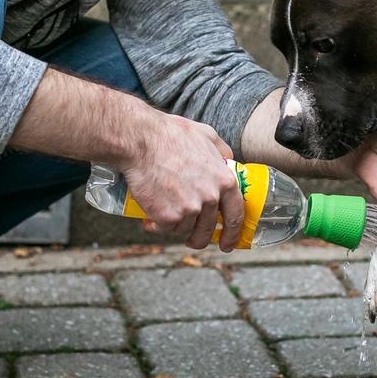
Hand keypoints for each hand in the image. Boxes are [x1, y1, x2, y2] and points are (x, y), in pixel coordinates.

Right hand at [122, 111, 245, 251]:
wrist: (141, 141)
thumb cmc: (170, 135)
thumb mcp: (207, 135)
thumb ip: (222, 152)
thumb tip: (228, 161)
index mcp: (224, 181)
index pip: (235, 215)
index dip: (232, 233)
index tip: (227, 243)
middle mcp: (210, 198)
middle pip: (207, 229)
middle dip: (199, 238)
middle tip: (192, 239)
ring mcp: (189, 209)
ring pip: (185, 230)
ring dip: (175, 225)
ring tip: (164, 211)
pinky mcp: (168, 217)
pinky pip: (165, 229)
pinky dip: (157, 225)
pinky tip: (150, 217)